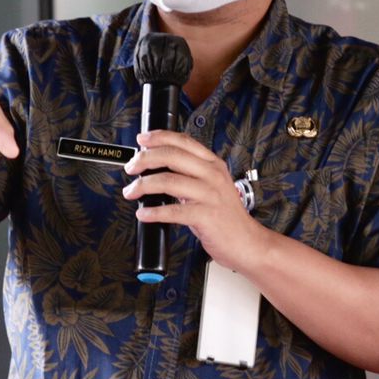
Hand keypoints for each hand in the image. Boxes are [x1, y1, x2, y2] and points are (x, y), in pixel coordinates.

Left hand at [122, 130, 271, 271]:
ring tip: (132, 192)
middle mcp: (212, 176)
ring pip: (168, 181)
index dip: (159, 137)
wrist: (246, 242)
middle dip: (145, 159)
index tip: (142, 140)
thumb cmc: (226, 216)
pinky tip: (143, 214)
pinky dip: (153, 212)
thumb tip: (157, 168)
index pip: (183, 141)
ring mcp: (210, 195)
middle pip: (172, 156)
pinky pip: (173, 211)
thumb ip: (190, 174)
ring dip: (143, 186)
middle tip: (131, 168)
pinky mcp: (206, 216)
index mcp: (213, 164)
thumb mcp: (212, 186)